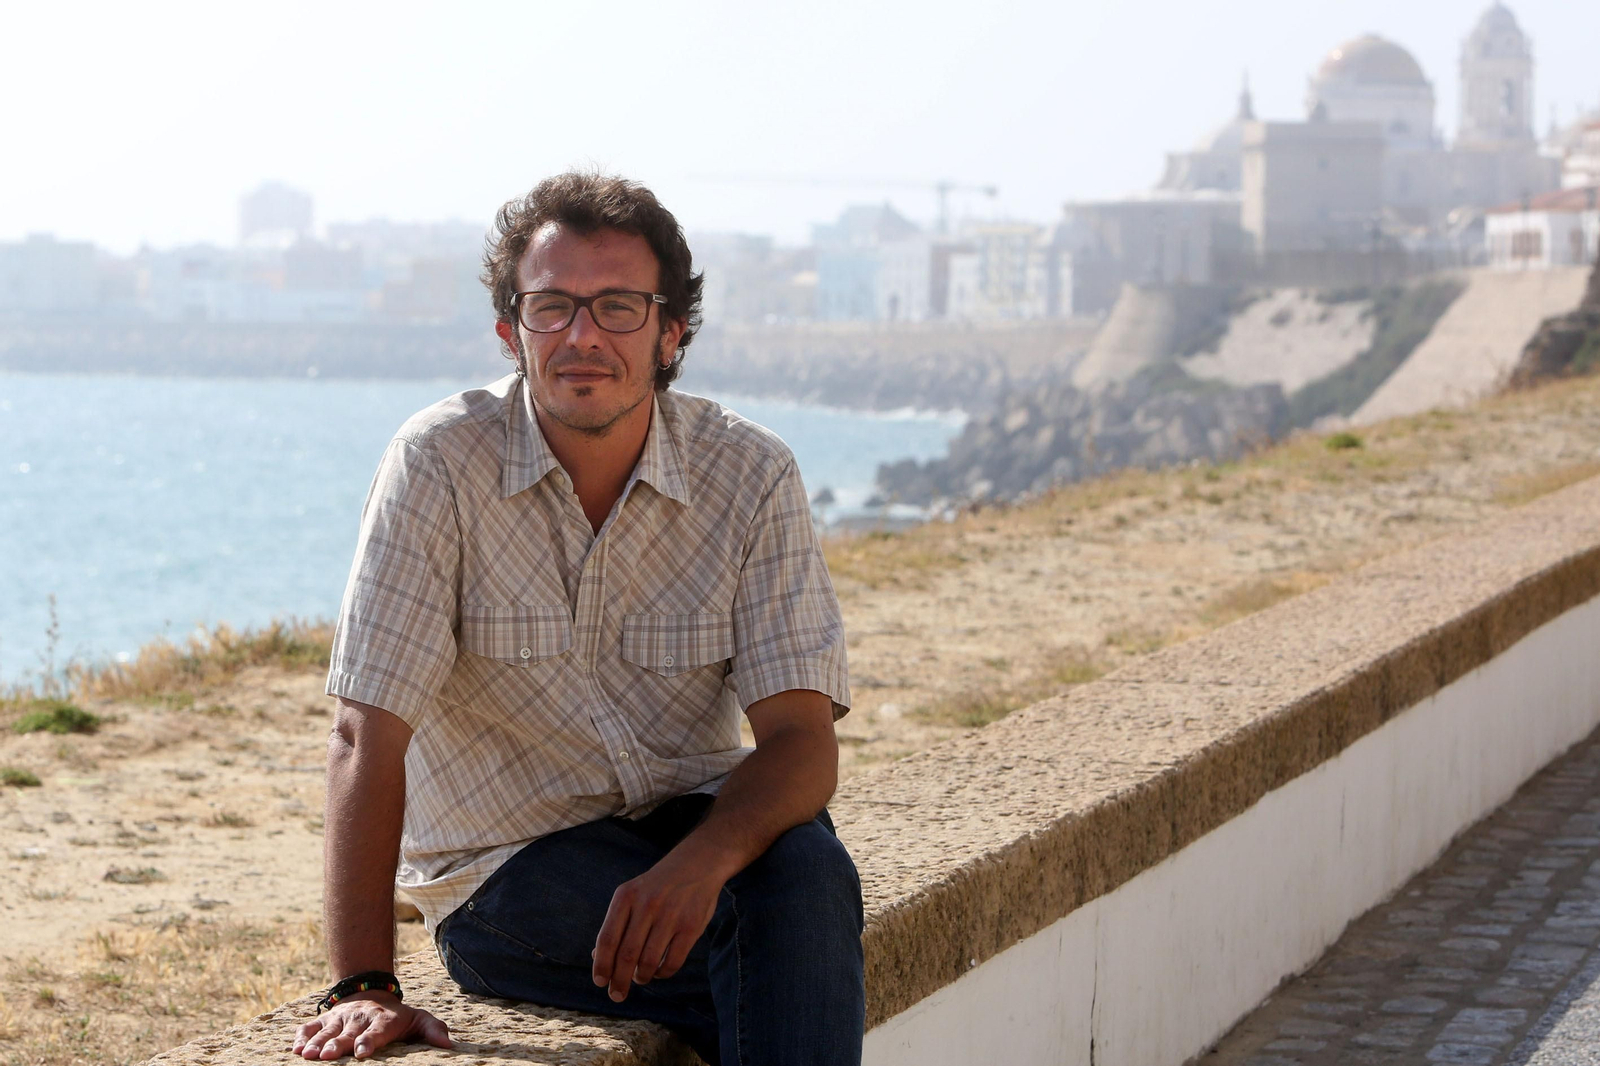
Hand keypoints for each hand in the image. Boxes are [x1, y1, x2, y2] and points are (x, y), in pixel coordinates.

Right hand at [290, 992, 450, 1059]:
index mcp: (384, 1020)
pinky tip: (295, 1048)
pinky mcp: (325, 1018)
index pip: (377, 1031)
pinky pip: (310, 1026)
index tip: (363, 1052)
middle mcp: (360, 1017)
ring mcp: (341, 1017)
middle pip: (348, 1032)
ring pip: (327, 1030)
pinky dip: (301, 1035)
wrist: (374, 993)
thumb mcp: (419, 1020)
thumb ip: (433, 1030)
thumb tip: (449, 1045)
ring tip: (307, 1055)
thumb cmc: (398, 1017)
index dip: (369, 1041)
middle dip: (338, 1044)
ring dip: (317, 1042)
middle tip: (327, 1056)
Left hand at [591, 851, 725, 1002]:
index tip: (600, 982)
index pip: (607, 938)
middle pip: (627, 955)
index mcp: (626, 896)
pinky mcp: (691, 926)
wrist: (698, 862)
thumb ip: (616, 923)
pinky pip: (672, 962)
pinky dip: (663, 974)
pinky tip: (659, 971)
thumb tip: (597, 957)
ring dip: (642, 977)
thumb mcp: (632, 894)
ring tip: (640, 978)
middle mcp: (647, 904)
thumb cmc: (658, 886)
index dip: (601, 965)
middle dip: (619, 981)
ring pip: (649, 961)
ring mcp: (670, 915)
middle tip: (617, 995)